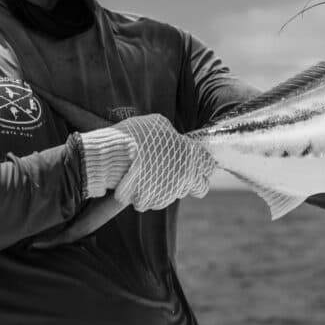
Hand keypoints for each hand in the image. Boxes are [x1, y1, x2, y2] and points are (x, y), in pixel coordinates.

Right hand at [79, 114, 213, 211]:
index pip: (209, 165)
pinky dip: (153, 192)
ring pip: (178, 193)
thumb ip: (173, 134)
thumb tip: (175, 138)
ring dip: (170, 185)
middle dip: (193, 182)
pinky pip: (159, 199)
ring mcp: (171, 191)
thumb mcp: (159, 123)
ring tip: (153, 173)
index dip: (204, 165)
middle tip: (180, 174)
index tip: (196, 163)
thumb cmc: (137, 135)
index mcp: (191, 154)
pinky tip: (142, 181)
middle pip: (201, 187)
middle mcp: (186, 175)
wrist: (114, 156)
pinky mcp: (156, 201)